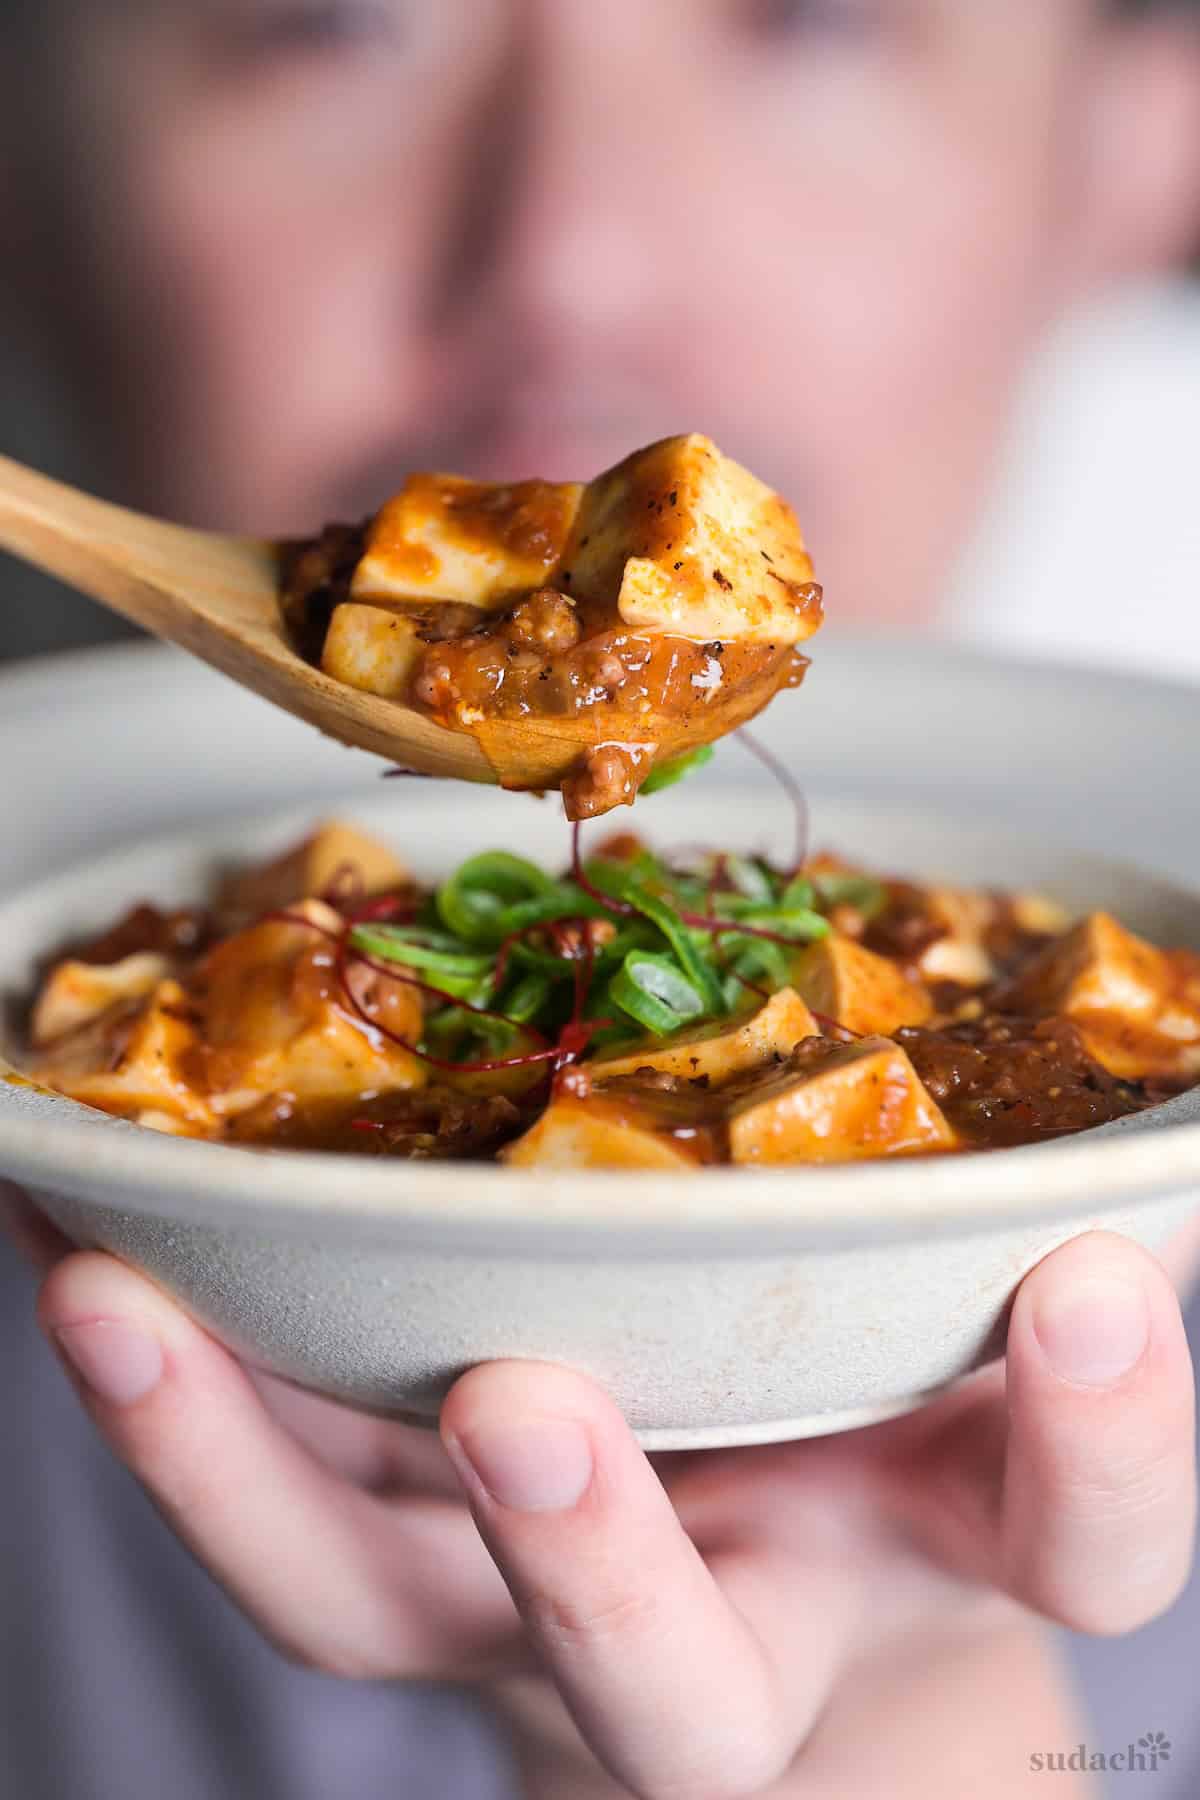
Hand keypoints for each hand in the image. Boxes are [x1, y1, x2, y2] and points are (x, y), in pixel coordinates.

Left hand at [4, 1181, 1194, 1798]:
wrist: (785, 1566)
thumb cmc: (916, 1409)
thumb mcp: (992, 1325)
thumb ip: (1034, 1228)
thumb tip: (1123, 1080)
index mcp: (938, 1540)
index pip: (1068, 1540)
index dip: (1099, 1436)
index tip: (1087, 1289)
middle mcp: (728, 1617)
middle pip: (668, 1693)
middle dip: (597, 1575)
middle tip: (520, 1410)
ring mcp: (519, 1599)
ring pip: (371, 1606)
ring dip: (236, 1471)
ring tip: (114, 1307)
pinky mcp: (384, 1539)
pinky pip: (251, 1485)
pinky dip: (150, 1374)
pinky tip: (63, 1235)